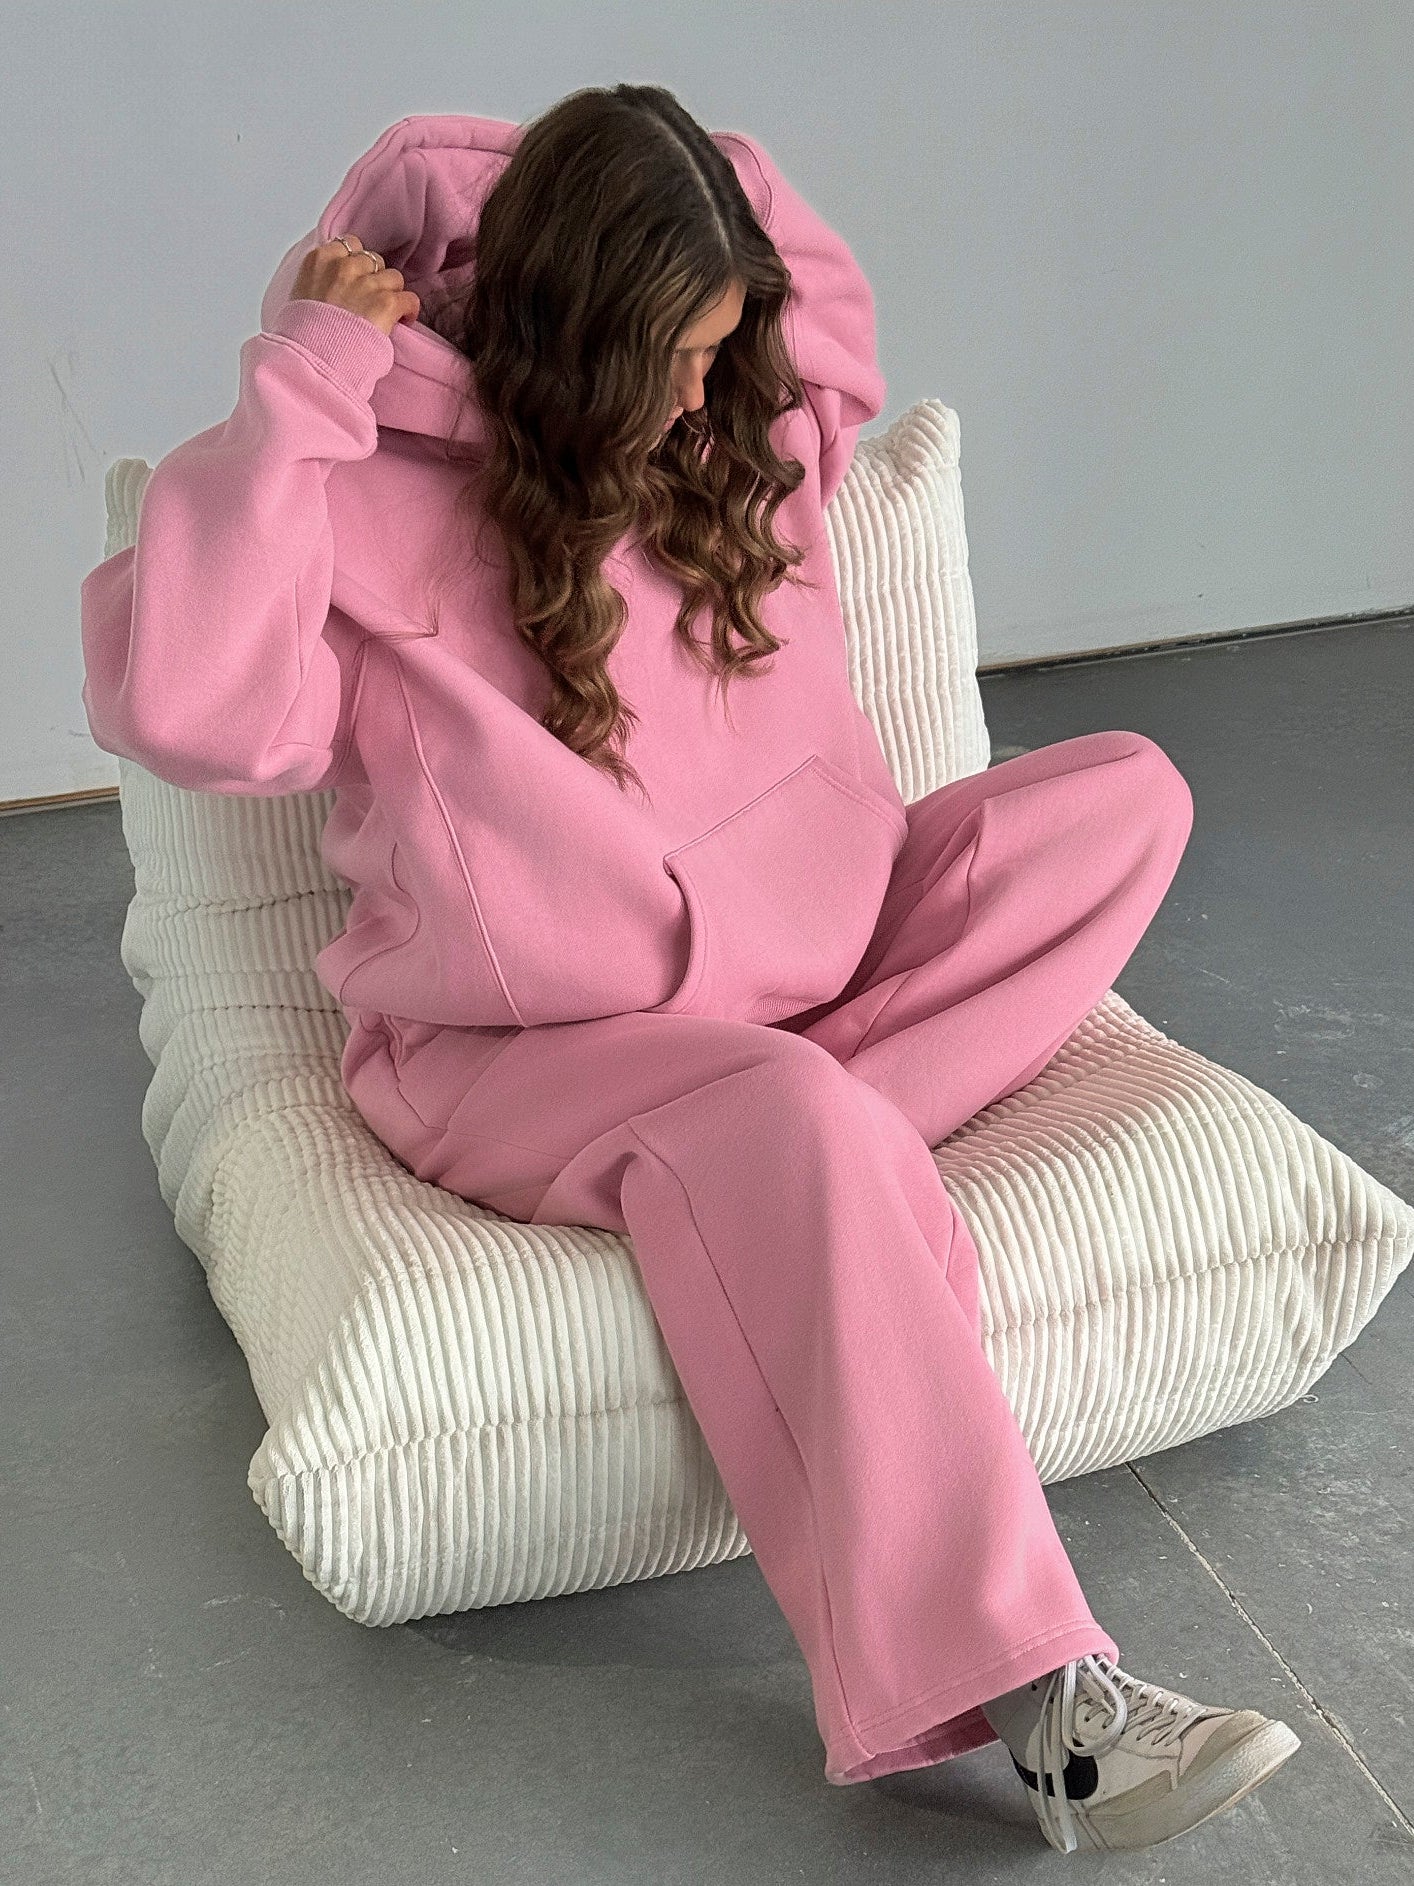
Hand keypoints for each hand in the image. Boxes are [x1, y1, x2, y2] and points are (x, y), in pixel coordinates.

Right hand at [288, 234, 420, 336]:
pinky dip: (409, 310)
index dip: (356, 262)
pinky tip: (403, 320)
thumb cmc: (302, 336)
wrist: (312, 358)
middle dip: (373, 277)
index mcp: (319, 260)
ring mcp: (366, 283)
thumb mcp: (299, 296)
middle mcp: (344, 266)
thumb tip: (330, 285)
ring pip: (393, 277)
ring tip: (386, 312)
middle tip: (370, 300)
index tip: (356, 278)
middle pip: (372, 260)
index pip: (348, 244)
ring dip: (391, 293)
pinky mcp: (386, 303)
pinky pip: (409, 298)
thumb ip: (318, 281)